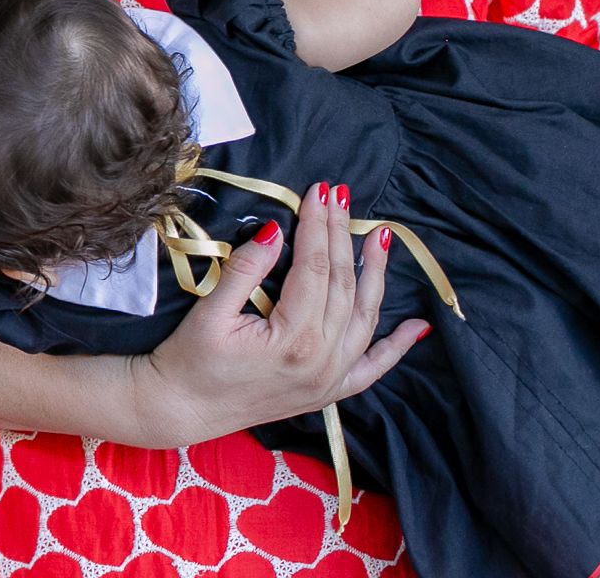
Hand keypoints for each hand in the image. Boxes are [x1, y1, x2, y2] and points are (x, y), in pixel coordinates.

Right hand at [136, 181, 427, 446]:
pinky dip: (397, 347)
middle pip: (341, 284)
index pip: (314, 267)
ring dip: (375, 275)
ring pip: (364, 317)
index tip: (319, 191)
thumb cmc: (188, 360)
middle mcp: (323, 359)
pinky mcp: (329, 391)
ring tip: (381, 236)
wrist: (181, 409)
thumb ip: (245, 270)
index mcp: (294, 338)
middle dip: (341, 235)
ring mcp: (331, 379)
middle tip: (339, 196)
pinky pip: (373, 368)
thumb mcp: (209, 311)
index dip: (317, 225)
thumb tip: (275, 230)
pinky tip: (418, 327)